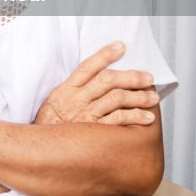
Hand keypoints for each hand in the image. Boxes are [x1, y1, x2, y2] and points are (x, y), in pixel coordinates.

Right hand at [34, 41, 157, 125]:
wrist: (43, 149)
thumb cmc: (51, 124)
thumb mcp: (57, 100)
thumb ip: (75, 89)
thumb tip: (97, 76)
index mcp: (67, 89)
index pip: (87, 67)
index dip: (104, 55)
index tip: (121, 46)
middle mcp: (77, 99)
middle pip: (107, 81)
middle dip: (130, 77)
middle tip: (147, 77)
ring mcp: (86, 115)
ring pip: (116, 99)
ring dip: (138, 97)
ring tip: (152, 97)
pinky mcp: (95, 132)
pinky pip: (118, 121)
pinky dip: (135, 117)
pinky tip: (147, 117)